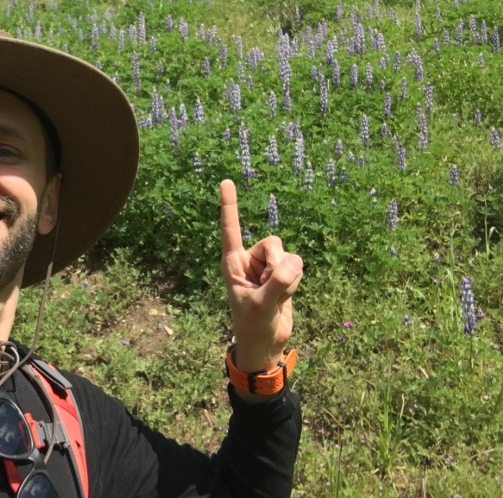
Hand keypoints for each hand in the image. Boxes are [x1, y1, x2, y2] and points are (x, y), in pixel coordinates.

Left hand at [220, 179, 302, 373]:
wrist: (265, 342)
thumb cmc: (253, 325)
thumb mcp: (261, 306)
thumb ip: (277, 283)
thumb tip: (295, 262)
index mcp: (234, 262)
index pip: (231, 229)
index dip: (229, 205)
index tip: (225, 181)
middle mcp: (250, 260)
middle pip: (273, 242)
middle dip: (277, 264)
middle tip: (268, 289)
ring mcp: (267, 266)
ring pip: (288, 254)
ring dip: (288, 277)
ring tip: (275, 296)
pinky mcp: (283, 274)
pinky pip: (297, 267)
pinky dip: (296, 283)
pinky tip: (285, 297)